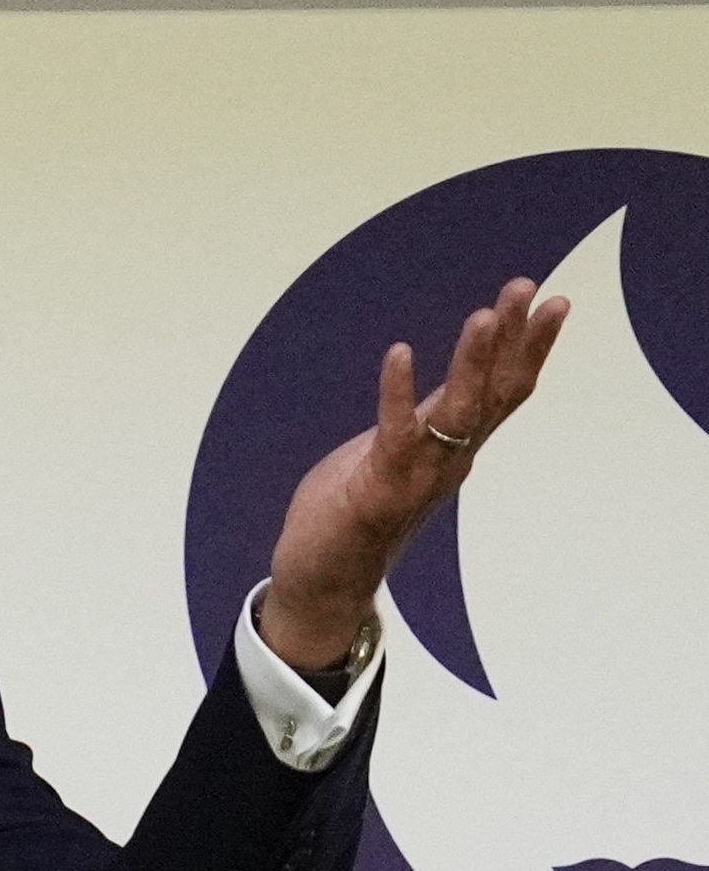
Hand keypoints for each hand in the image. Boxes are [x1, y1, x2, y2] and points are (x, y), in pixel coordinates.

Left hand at [257, 276, 567, 670]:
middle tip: (528, 288)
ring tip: (484, 315)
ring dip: (472, 362)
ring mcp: (419, 477)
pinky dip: (397, 393)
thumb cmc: (350, 514)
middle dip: (515, 338)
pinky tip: (398, 353)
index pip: (502, 389)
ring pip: (458, 412)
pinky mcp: (379, 490)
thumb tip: (432, 396)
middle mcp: (448, 460)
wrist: (323, 582)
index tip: (548, 299)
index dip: (527, 346)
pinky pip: (394, 436)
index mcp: (452, 447)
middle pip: (495, 393)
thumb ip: (415, 424)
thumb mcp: (388, 455)